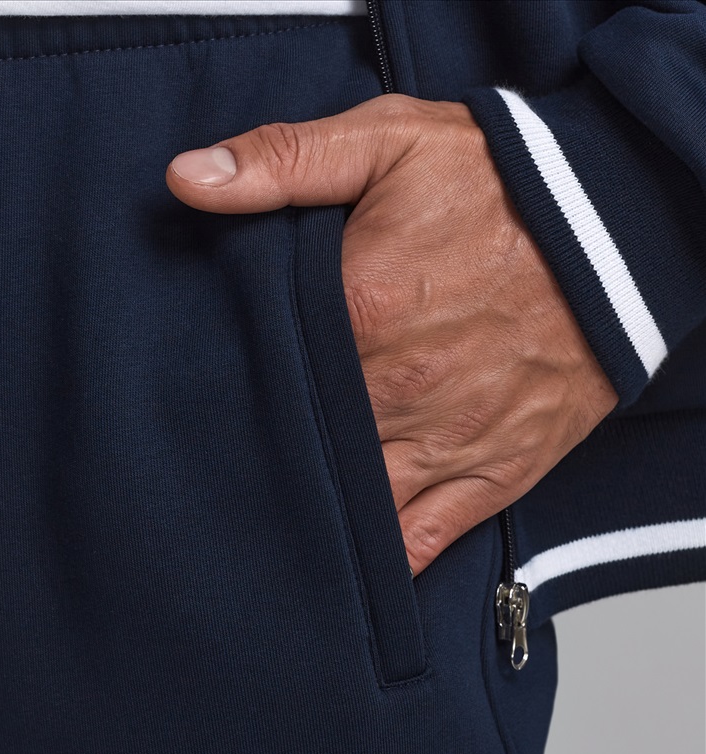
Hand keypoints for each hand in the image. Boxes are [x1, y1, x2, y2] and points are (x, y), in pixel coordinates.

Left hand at [165, 94, 618, 575]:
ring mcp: (449, 440)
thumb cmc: (500, 186)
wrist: (617, 229)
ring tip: (272, 515)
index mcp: (362, 310)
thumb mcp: (389, 142)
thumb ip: (285, 161)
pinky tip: (346, 559)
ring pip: (355, 502)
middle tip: (226, 456)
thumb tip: (188, 180)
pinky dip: (382, 559)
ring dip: (314, 510)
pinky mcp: (494, 471)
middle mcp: (400, 388)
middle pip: (303, 440)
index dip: (228, 381)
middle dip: (265, 447)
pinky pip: (423, 538)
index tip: (203, 390)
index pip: (265, 368)